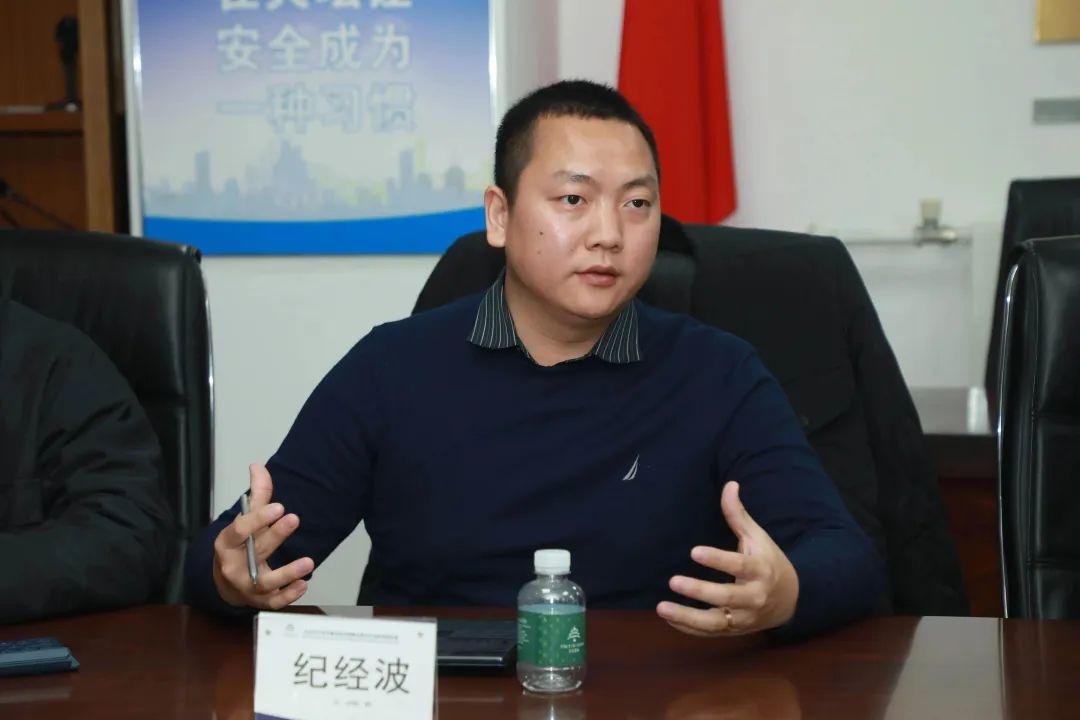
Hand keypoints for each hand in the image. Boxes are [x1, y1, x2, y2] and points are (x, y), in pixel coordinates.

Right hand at [212, 464, 313, 608]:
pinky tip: (304, 584)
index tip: (278, 506)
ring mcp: (246, 586)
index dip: (257, 518)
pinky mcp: (260, 601)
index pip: (239, 530)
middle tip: (294, 518)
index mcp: (227, 542)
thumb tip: (258, 466)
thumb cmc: (240, 545)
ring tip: (309, 562)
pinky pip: (274, 601)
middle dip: (275, 535)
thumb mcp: (245, 520)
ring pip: (265, 582)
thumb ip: (256, 494)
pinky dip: (289, 595)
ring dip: (288, 572)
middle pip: (256, 550)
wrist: (225, 582)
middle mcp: (234, 565)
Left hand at [656, 481, 798, 635]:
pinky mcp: (734, 631)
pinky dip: (689, 628)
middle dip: (700, 591)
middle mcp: (753, 597)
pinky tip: (668, 618)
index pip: (738, 565)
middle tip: (673, 581)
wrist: (791, 600)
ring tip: (662, 608)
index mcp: (760, 570)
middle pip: (726, 596)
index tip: (694, 551)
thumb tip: (730, 485)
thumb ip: (739, 515)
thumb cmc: (769, 562)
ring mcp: (743, 617)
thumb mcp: (758, 538)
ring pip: (715, 622)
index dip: (717, 559)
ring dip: (687, 617)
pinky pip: (710, 632)